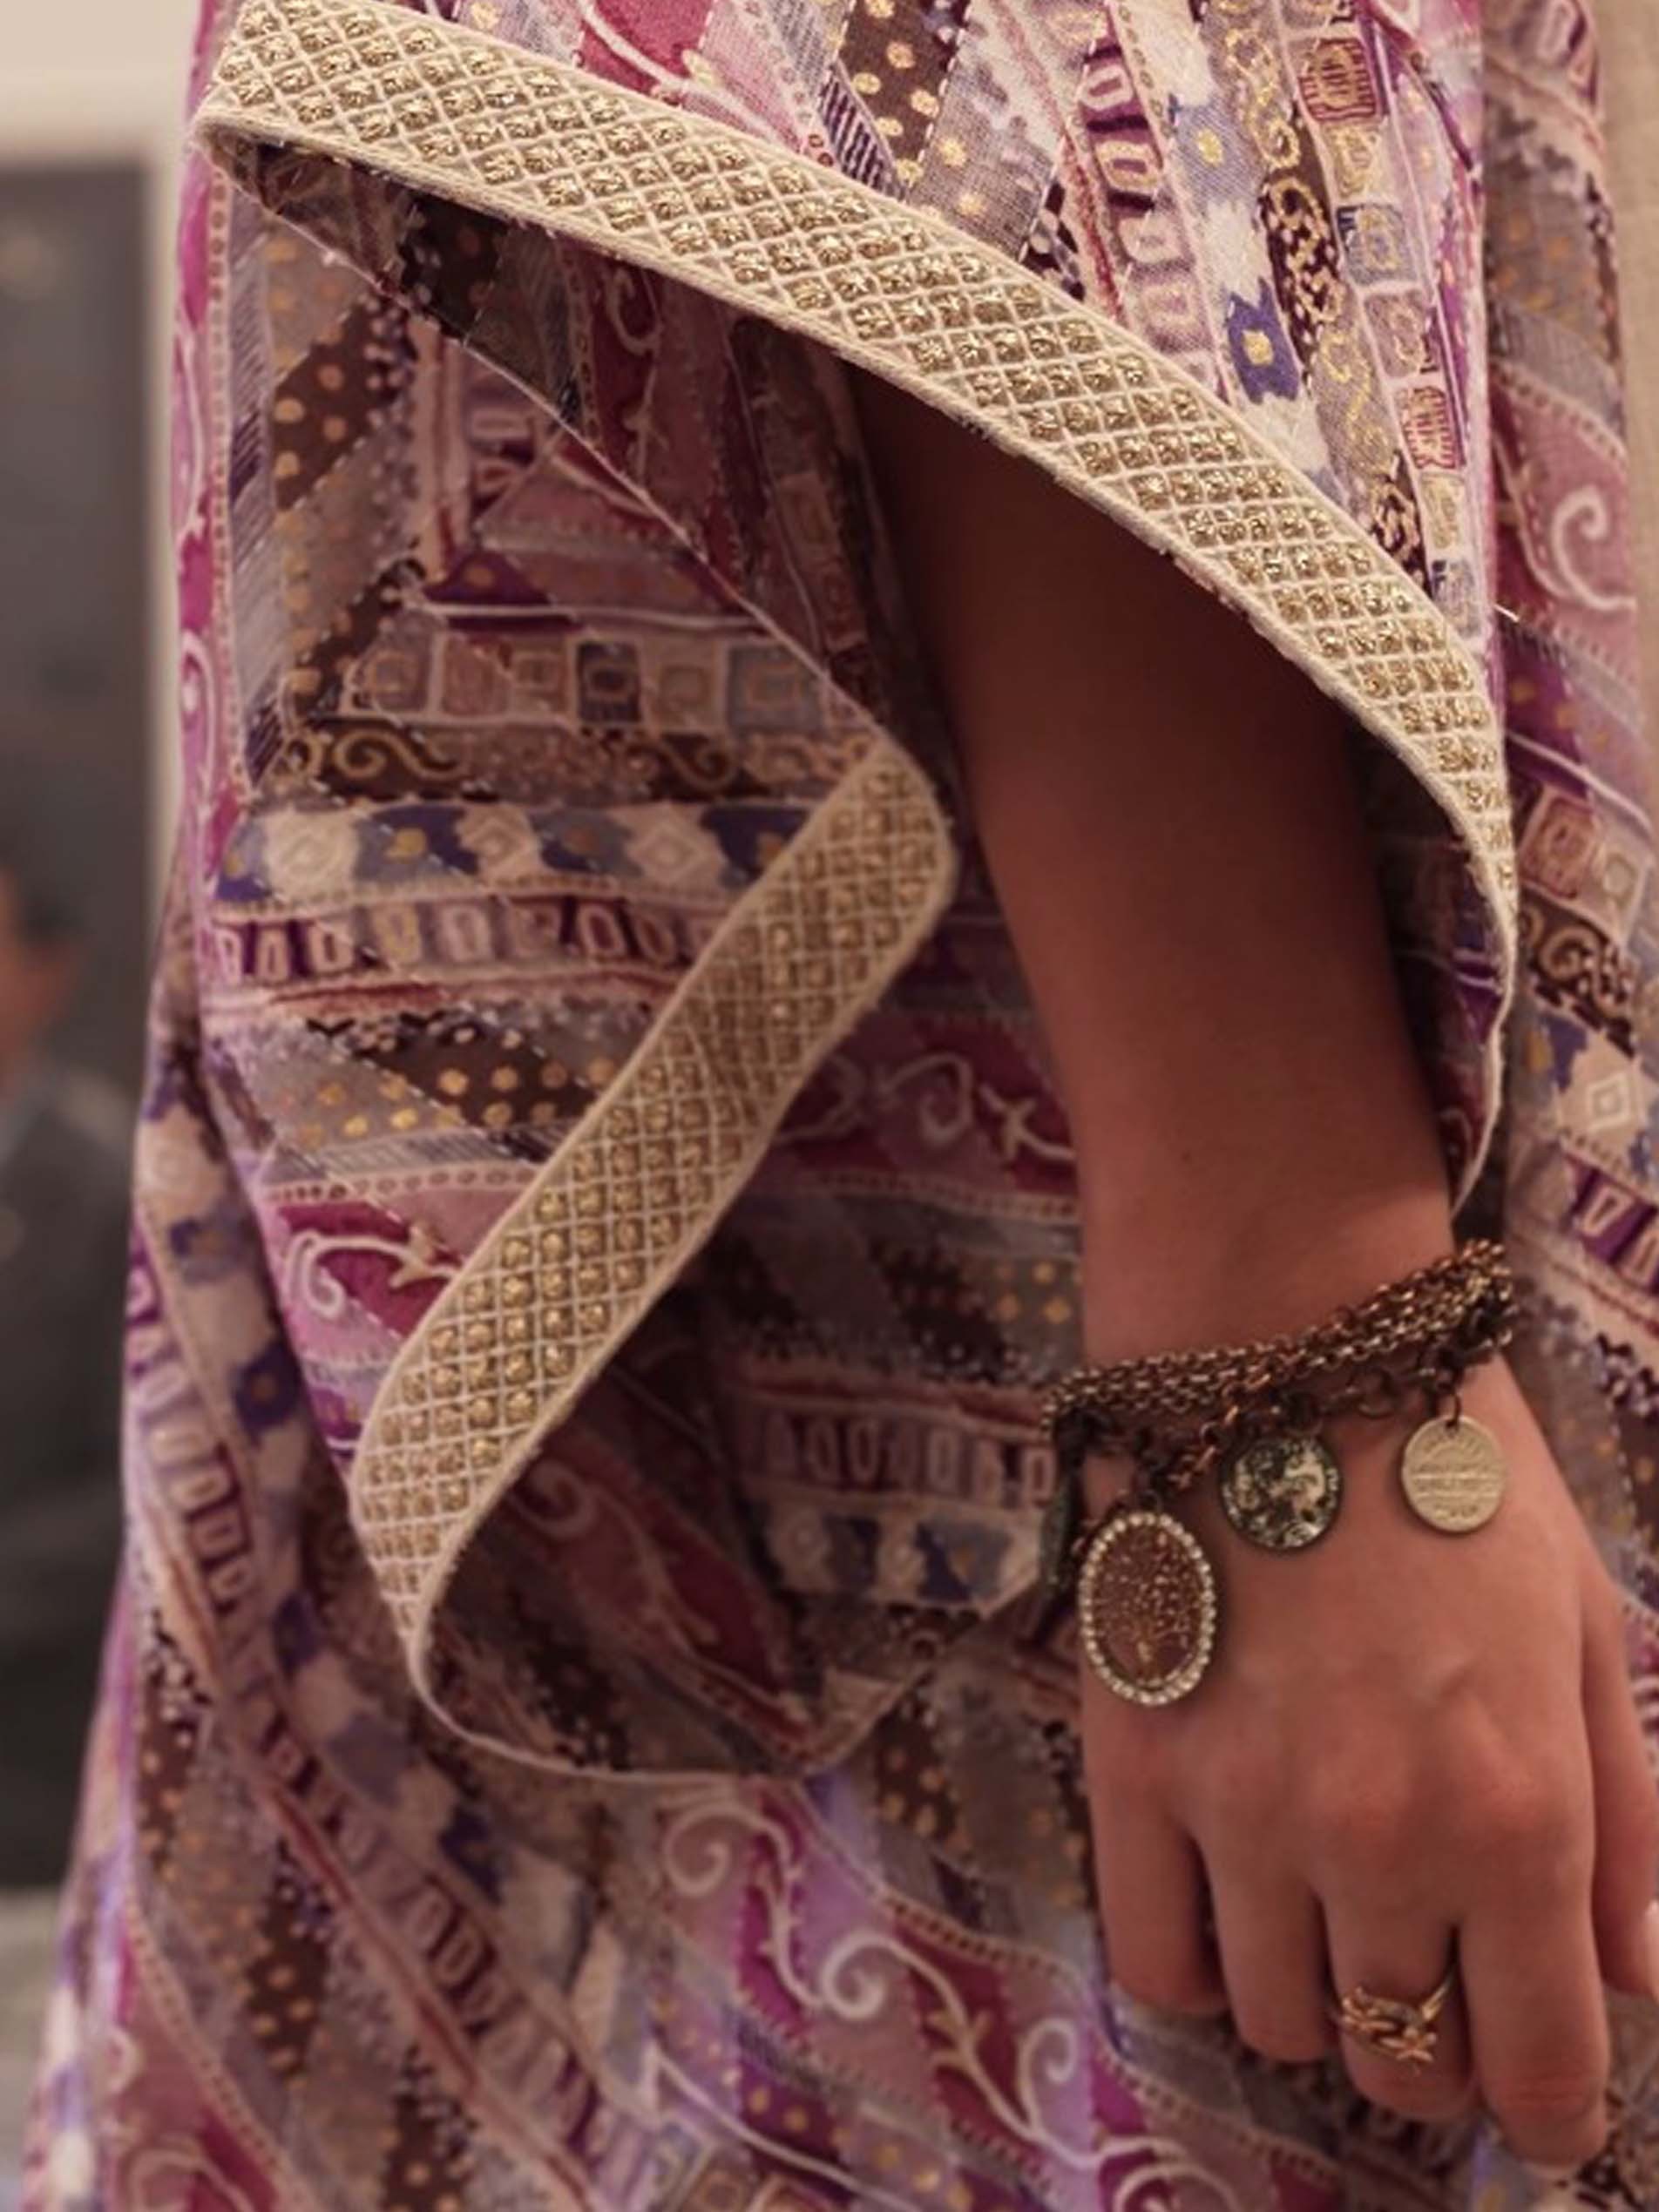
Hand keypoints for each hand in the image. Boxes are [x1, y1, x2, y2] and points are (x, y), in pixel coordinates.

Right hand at [1081, 1354, 1658, 2166]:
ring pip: (1274, 2024)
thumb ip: (1630, 1821)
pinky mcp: (1132, 1771)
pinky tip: (1225, 1898)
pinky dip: (1198, 1962)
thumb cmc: (1457, 1477)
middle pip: (1400, 2064)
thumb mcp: (1589, 1629)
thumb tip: (1630, 1978)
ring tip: (1321, 1907)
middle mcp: (1380, 1844)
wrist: (1282, 1350)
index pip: (1542, 2070)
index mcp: (1519, 1815)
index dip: (1551, 2108)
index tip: (1535, 2088)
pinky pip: (1153, 1960)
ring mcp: (1242, 1815)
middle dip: (1431, 2046)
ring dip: (1313, 1995)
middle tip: (1425, 1971)